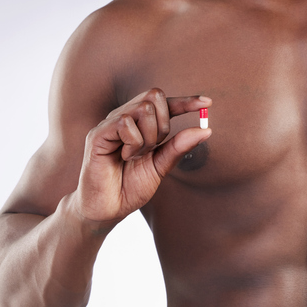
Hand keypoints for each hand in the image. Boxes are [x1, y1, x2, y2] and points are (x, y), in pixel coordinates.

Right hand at [72, 88, 210, 224]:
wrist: (108, 208)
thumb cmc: (130, 187)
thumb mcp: (161, 166)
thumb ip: (179, 147)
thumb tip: (206, 130)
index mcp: (140, 124)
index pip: (165, 103)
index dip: (186, 101)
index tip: (207, 103)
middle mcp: (124, 118)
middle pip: (154, 97)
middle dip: (164, 124)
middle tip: (153, 149)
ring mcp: (110, 123)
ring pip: (143, 108)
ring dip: (148, 137)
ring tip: (135, 156)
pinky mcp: (98, 133)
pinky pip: (125, 122)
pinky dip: (133, 143)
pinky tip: (125, 157)